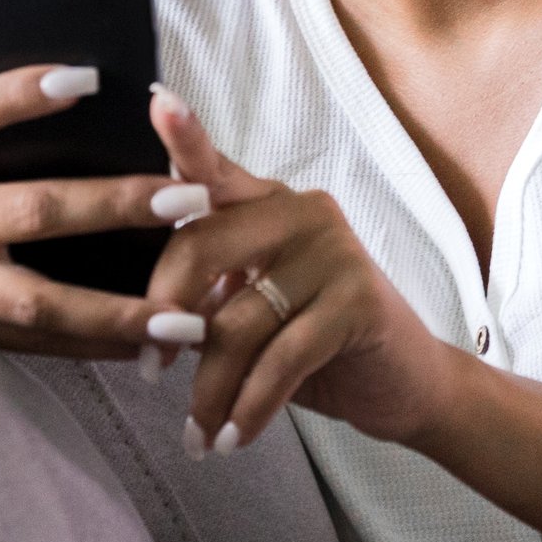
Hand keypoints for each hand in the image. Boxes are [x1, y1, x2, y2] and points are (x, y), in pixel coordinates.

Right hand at [0, 66, 212, 358]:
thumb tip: (95, 106)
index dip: (22, 92)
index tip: (90, 76)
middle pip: (32, 213)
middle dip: (115, 205)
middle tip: (190, 198)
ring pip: (42, 304)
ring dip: (120, 312)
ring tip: (188, 319)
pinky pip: (40, 346)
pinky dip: (96, 345)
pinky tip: (152, 344)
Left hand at [144, 88, 477, 452]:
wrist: (404, 384)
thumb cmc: (315, 345)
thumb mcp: (254, 309)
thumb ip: (209, 292)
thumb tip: (138, 315)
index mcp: (267, 204)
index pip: (212, 167)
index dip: (183, 136)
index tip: (155, 101)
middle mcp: (301, 210)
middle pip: (200, 247)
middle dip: (163, 317)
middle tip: (151, 370)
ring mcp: (334, 249)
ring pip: (236, 322)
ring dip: (210, 391)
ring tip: (200, 433)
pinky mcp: (358, 298)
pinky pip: (280, 359)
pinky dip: (249, 408)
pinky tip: (233, 439)